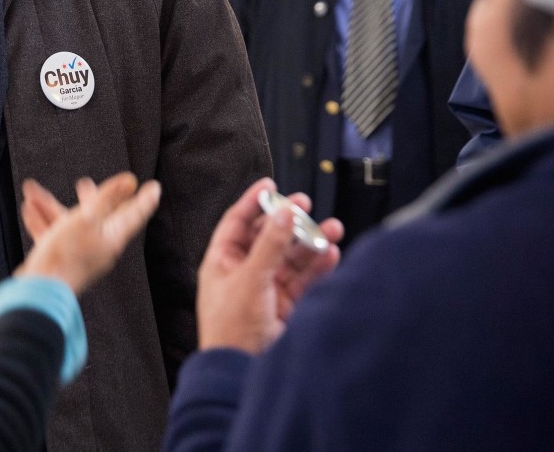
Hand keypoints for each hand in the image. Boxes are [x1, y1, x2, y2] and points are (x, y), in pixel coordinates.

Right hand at [16, 172, 160, 295]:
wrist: (39, 289)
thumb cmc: (65, 255)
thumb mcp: (87, 218)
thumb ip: (108, 198)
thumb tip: (130, 181)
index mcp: (112, 237)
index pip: (134, 214)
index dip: (144, 199)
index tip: (154, 187)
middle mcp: (98, 246)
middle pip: (98, 216)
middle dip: (89, 197)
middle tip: (84, 183)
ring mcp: (79, 254)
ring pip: (67, 223)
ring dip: (50, 206)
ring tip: (34, 190)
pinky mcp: (61, 259)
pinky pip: (52, 235)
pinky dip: (42, 221)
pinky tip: (29, 210)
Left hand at [197, 177, 342, 353]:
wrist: (240, 369)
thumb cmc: (230, 329)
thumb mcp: (249, 279)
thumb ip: (269, 245)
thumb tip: (283, 213)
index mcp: (222, 261)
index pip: (237, 222)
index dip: (253, 202)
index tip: (270, 184)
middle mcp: (243, 271)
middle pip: (269, 237)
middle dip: (289, 221)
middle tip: (306, 204)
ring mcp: (266, 288)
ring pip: (292, 257)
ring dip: (311, 243)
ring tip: (331, 229)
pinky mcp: (286, 305)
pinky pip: (304, 279)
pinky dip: (318, 267)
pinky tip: (331, 254)